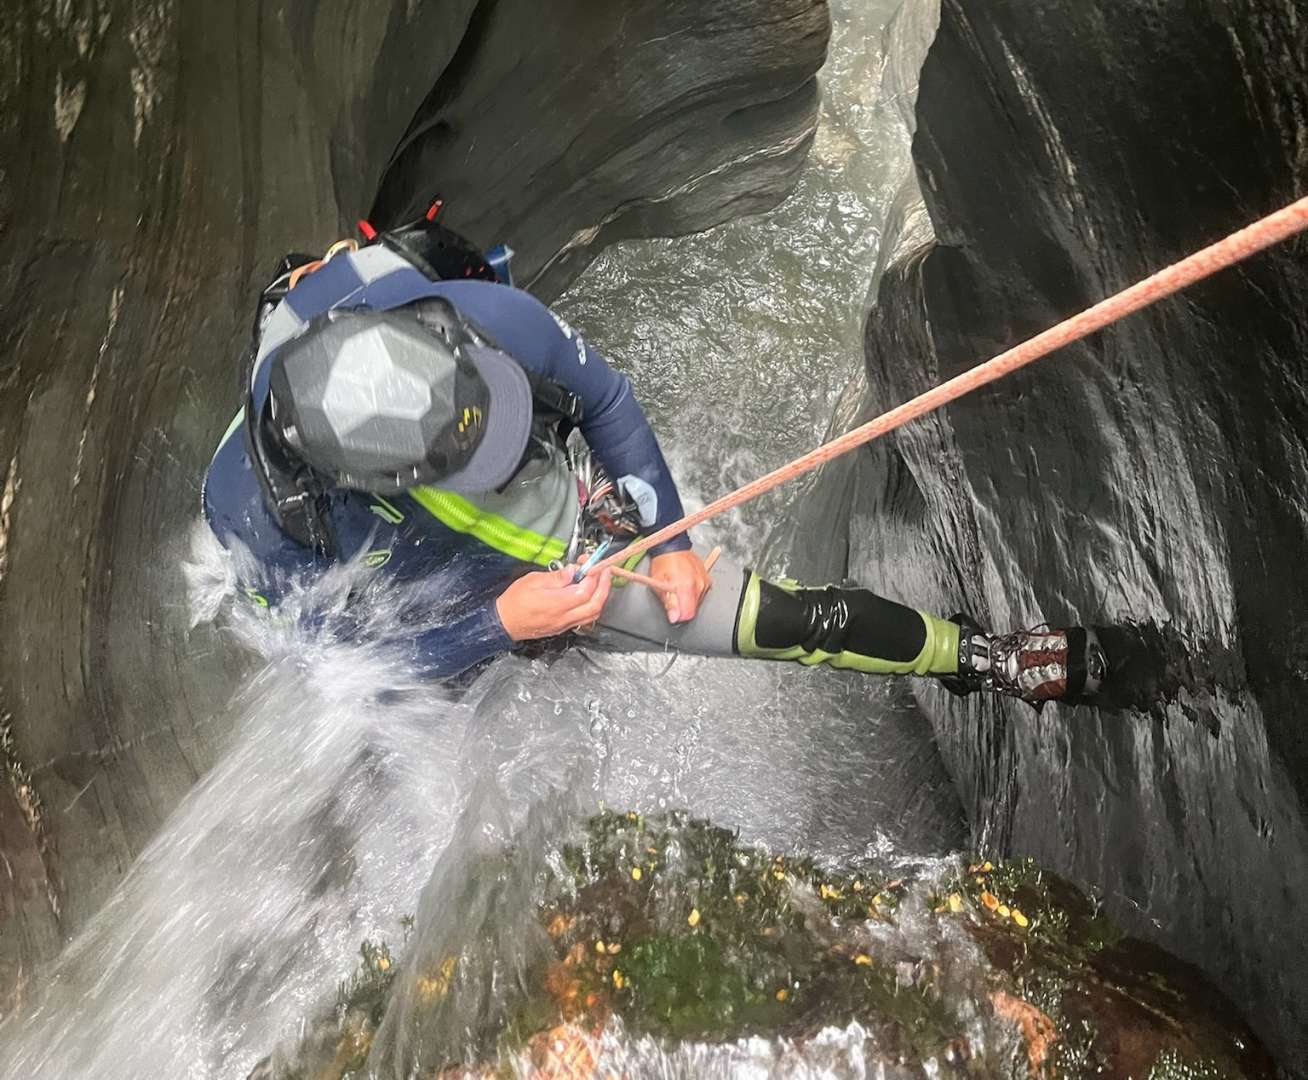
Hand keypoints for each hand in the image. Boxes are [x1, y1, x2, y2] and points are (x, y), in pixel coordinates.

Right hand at [495, 565, 613, 640]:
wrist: (504, 622)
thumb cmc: (514, 602)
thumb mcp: (532, 581)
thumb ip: (556, 577)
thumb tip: (573, 571)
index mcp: (556, 604)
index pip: (585, 591)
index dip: (593, 576)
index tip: (591, 564)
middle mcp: (563, 617)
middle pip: (595, 605)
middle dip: (604, 586)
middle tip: (604, 571)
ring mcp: (565, 624)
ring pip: (593, 613)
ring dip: (601, 596)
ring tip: (599, 580)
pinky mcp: (564, 627)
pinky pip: (585, 618)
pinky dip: (593, 604)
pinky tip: (589, 593)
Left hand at [650, 550, 710, 623]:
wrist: (672, 546)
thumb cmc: (663, 562)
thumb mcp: (658, 584)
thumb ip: (669, 603)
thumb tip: (674, 617)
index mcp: (686, 587)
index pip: (688, 614)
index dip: (678, 616)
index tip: (672, 611)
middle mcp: (699, 585)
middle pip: (693, 609)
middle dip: (682, 606)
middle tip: (672, 595)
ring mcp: (704, 582)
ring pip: (697, 602)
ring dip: (687, 599)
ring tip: (678, 586)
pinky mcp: (707, 580)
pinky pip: (700, 593)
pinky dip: (692, 592)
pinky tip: (685, 583)